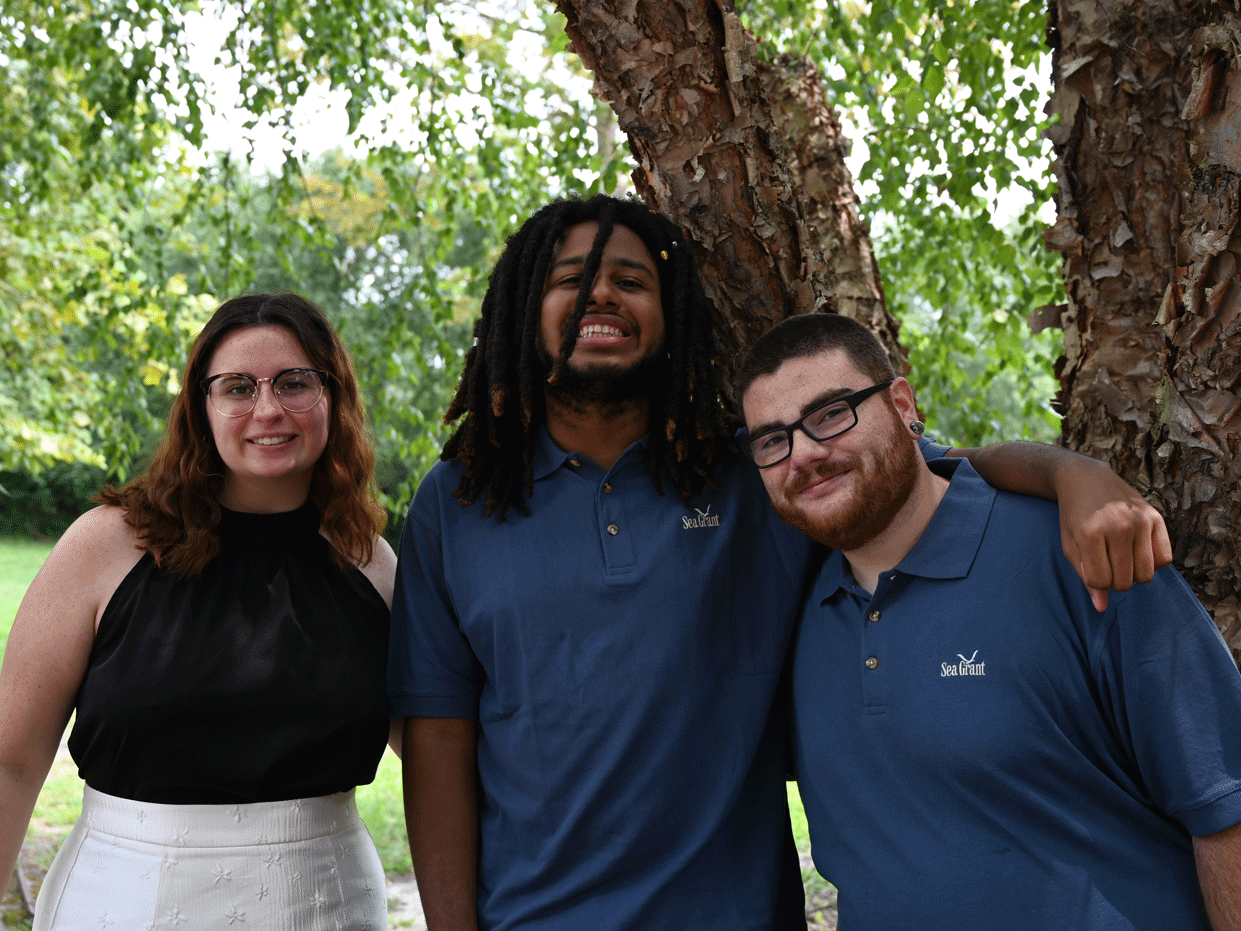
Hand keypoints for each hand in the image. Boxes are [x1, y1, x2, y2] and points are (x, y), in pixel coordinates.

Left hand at [1057, 464, 1172, 611]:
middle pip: (1126, 582)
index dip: (1096, 581)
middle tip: (1107, 562)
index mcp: (1090, 533)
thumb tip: (1101, 608)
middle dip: (1115, 580)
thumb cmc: (1074, 516)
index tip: (1092, 567)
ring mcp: (1140, 521)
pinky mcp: (1156, 517)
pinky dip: (1153, 562)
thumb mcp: (1070, 545)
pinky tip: (1138, 550)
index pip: (1101, 582)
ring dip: (1134, 574)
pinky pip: (1165, 559)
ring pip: (1147, 575)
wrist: (1086, 479)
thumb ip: (1085, 576)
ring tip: (1121, 557)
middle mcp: (1118, 526)